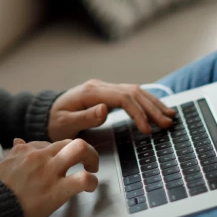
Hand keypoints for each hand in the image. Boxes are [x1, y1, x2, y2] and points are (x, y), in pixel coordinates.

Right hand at [0, 138, 98, 216]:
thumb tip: (18, 141)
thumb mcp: (3, 164)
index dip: (60, 153)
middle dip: (83, 150)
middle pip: (69, 141)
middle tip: (86, 162)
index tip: (62, 161)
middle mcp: (40, 156)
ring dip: (92, 157)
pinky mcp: (57, 190)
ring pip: (80, 149)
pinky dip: (91, 181)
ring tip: (92, 169)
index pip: (50, 143)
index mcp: (27, 150)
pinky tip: (91, 186)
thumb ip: (15, 152)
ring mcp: (49, 171)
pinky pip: (82, 179)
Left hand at [48, 79, 176, 141]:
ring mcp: (104, 89)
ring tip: (169, 116)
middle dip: (151, 107)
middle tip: (167, 124)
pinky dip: (146, 101)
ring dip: (153, 103)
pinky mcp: (107, 94)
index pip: (122, 97)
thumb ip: (84, 116)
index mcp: (91, 92)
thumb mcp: (65, 123)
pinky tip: (157, 109)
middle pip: (132, 92)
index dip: (138, 112)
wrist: (47, 114)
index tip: (148, 129)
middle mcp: (100, 86)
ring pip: (134, 91)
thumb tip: (104, 109)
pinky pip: (130, 95)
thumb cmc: (55, 122)